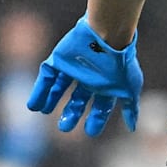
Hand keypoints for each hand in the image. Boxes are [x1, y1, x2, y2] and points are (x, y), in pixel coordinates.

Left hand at [26, 16, 142, 135]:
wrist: (107, 35)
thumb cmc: (121, 63)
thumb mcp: (130, 88)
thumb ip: (130, 107)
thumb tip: (132, 127)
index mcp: (107, 84)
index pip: (101, 106)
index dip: (96, 118)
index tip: (90, 131)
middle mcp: (90, 77)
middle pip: (78, 99)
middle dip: (72, 113)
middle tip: (64, 127)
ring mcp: (74, 69)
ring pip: (60, 88)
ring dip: (52, 101)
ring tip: (45, 112)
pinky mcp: (59, 61)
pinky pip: (46, 78)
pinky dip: (39, 92)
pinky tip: (34, 106)